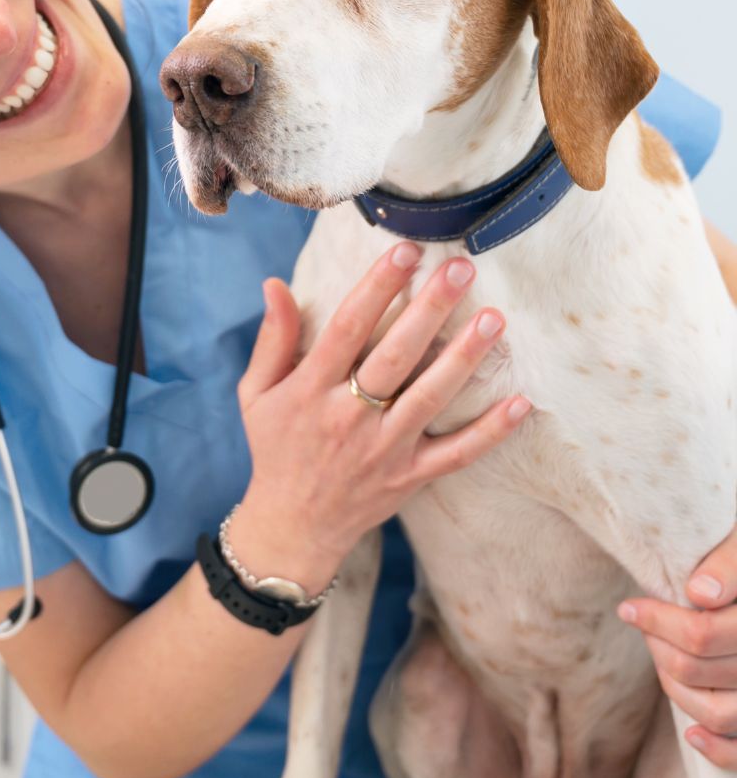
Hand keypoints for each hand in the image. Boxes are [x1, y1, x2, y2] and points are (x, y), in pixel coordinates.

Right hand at [229, 241, 532, 590]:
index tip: (405, 250)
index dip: (377, 286)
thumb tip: (275, 284)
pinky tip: (520, 402)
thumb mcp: (257, 393)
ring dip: (463, 358)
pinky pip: (456, 454)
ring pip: (429, 397)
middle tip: (460, 268)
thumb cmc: (274, 448)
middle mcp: (347, 417)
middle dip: (429, 308)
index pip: (347, 327)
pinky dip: (490, 432)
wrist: (292, 526)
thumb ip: (273, 339)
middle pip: (395, 355)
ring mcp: (383, 449)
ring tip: (494, 317)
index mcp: (310, 390)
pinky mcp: (410, 477)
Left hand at [619, 525, 736, 768]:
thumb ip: (727, 565)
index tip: (628, 608)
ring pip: (717, 712)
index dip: (656, 621)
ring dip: (675, 686)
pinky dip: (718, 749)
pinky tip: (692, 733)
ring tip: (661, 655)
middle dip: (658, 644)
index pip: (701, 634)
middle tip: (644, 620)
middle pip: (697, 668)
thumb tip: (699, 592)